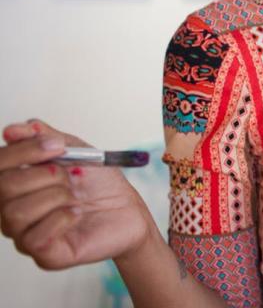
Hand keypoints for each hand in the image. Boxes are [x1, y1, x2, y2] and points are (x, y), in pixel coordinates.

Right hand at [0, 120, 154, 270]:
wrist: (128, 209)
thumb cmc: (98, 183)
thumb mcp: (75, 150)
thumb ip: (45, 137)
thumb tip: (14, 130)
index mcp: (17, 182)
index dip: (23, 151)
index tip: (57, 145)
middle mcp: (12, 208)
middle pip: (3, 187)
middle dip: (45, 175)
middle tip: (71, 176)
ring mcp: (25, 233)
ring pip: (14, 213)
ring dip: (55, 197)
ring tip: (76, 196)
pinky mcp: (44, 254)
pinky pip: (34, 238)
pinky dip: (61, 218)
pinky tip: (78, 213)